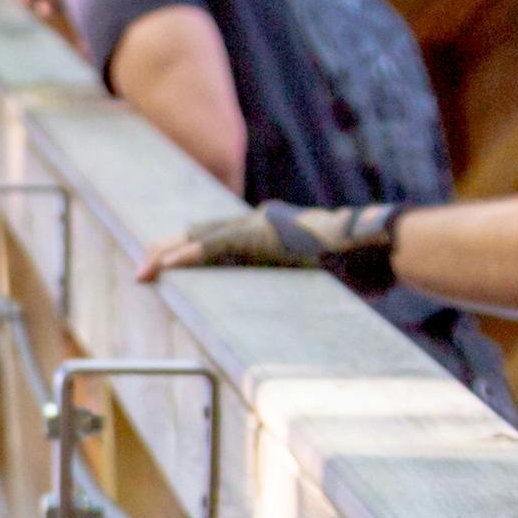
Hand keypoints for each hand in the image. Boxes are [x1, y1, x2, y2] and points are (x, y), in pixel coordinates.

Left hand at [140, 202, 402, 288]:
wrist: (375, 245)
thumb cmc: (360, 262)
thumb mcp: (326, 271)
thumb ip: (305, 276)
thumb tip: (310, 296)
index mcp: (270, 227)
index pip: (219, 236)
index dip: (190, 249)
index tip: (166, 262)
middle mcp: (258, 221)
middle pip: (201, 233)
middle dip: (169, 250)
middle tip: (142, 268)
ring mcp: (258, 228)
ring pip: (200, 238)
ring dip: (169, 256)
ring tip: (143, 270)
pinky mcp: (259, 239)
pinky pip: (214, 248)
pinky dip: (187, 258)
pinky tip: (165, 267)